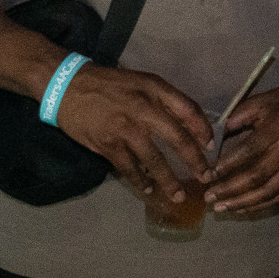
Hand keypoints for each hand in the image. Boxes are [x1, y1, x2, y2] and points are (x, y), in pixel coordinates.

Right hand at [55, 62, 214, 207]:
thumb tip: (187, 125)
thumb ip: (163, 100)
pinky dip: (140, 180)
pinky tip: (148, 189)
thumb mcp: (141, 82)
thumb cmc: (109, 85)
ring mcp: (125, 128)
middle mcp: (143, 107)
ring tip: (178, 195)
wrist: (68, 86)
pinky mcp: (108, 144)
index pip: (188, 109)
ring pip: (154, 159)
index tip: (210, 146)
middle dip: (195, 160)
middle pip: (177, 138)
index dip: (203, 129)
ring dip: (168, 180)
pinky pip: (129, 168)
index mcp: (154, 89)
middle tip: (206, 177)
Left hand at [210, 67, 278, 216]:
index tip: (208, 173)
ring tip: (220, 208)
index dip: (228, 165)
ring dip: (243, 203)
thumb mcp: (261, 100)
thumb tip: (214, 138)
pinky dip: (260, 205)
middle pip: (258, 176)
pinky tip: (241, 208)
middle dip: (231, 190)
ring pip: (269, 191)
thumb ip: (237, 118)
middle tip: (209, 196)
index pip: (250, 151)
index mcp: (278, 126)